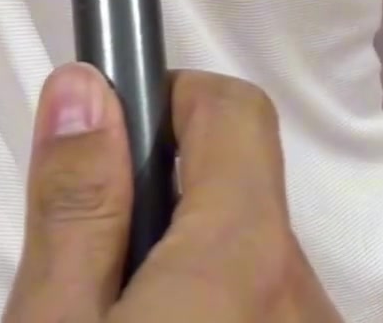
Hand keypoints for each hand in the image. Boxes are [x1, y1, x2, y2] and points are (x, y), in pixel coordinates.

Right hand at [3, 64, 343, 321]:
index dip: (162, 104)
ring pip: (252, 265)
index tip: (104, 155)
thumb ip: (76, 206)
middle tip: (94, 276)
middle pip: (240, 194)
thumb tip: (86, 84)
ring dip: (193, 274)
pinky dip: (222, 316)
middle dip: (165, 206)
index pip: (233, 108)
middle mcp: (306, 298)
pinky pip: (269, 315)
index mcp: (246, 258)